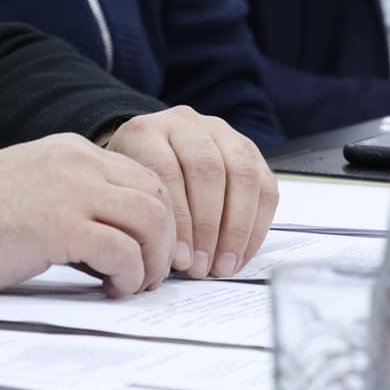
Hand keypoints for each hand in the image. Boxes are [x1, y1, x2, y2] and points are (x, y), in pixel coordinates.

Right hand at [0, 133, 173, 298]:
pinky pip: (123, 252)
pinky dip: (129, 276)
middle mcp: (79, 163)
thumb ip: (72, 192)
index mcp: (72, 150)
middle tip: (149, 271)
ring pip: (152, 220)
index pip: (143, 175)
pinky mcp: (61, 227)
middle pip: (158, 195)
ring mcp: (72, 191)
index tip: (148, 248)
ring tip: (133, 283)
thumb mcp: (34, 182)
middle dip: (165, 239)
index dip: (158, 216)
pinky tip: (111, 288)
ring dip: (152, 261)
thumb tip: (112, 230)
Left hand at [100, 106, 275, 279]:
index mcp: (145, 130)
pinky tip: (241, 253)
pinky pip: (264, 186)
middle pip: (207, 171)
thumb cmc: (135, 182)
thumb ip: (143, 216)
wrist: (147, 153)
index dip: (179, 220)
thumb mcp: (125, 192)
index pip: (168, 171)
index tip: (181, 259)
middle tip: (203, 266)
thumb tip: (173, 262)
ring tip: (224, 264)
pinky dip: (257, 225)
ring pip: (241, 175)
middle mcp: (184, 123)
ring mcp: (219, 132)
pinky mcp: (247, 148)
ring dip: (237, 229)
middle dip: (208, 227)